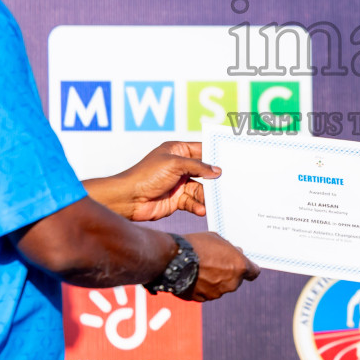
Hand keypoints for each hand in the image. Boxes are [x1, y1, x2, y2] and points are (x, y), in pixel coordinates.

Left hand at [84, 142, 218, 221]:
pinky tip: (201, 209)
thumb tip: (216, 170)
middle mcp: (179, 166)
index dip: (214, 154)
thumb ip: (197, 166)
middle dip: (214, 178)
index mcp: (177, 151)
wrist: (129, 199)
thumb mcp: (174, 164)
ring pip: (200, 189)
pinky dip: (198, 205)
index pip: (201, 149)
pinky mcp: (176, 200)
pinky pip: (192, 202)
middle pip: (203, 171)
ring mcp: (178, 184)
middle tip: (229, 182)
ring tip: (213, 201)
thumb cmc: (146, 175)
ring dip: (206, 195)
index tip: (231, 159)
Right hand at [184, 231, 259, 301]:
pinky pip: (206, 293)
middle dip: (228, 272)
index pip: (253, 273)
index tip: (244, 266)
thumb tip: (236, 253)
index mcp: (239, 267)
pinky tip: (193, 275)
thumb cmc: (197, 245)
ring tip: (200, 267)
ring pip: (220, 287)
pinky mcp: (202, 299)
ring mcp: (217, 293)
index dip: (249, 269)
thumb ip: (230, 250)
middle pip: (235, 280)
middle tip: (215, 261)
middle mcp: (231, 283)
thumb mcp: (217, 239)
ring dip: (214, 280)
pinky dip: (202, 286)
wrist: (174, 260)